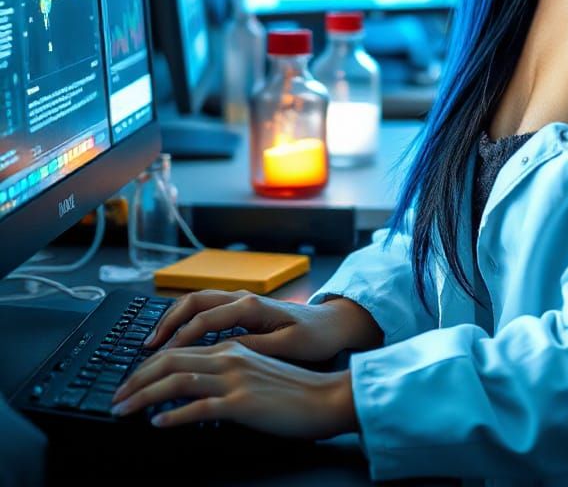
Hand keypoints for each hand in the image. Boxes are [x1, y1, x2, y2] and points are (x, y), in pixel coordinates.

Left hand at [110, 339, 358, 437]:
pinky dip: (172, 416)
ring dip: (144, 396)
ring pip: (177, 380)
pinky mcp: (242, 402)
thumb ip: (225, 372)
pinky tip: (158, 424)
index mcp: (232, 347)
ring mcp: (235, 379)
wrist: (325, 398)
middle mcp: (230, 357)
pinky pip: (198, 408)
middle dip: (135, 379)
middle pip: (170, 360)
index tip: (128, 383)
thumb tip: (192, 386)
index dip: (146, 366)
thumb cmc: (293, 389)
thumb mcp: (255, 371)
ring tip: (124, 410)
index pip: (178, 349)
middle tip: (116, 397)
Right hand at [143, 290, 355, 362]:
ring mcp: (242, 302)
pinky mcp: (242, 309)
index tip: (161, 357)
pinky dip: (186, 320)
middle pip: (194, 301)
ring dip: (173, 319)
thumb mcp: (286, 347)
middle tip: (147, 346)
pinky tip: (175, 338)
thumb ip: (254, 348)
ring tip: (153, 341)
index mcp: (253, 306)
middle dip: (167, 321)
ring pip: (198, 302)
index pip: (205, 318)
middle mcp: (244, 298)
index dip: (180, 338)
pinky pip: (206, 309)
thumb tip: (223, 352)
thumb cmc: (313, 337)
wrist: (332, 324)